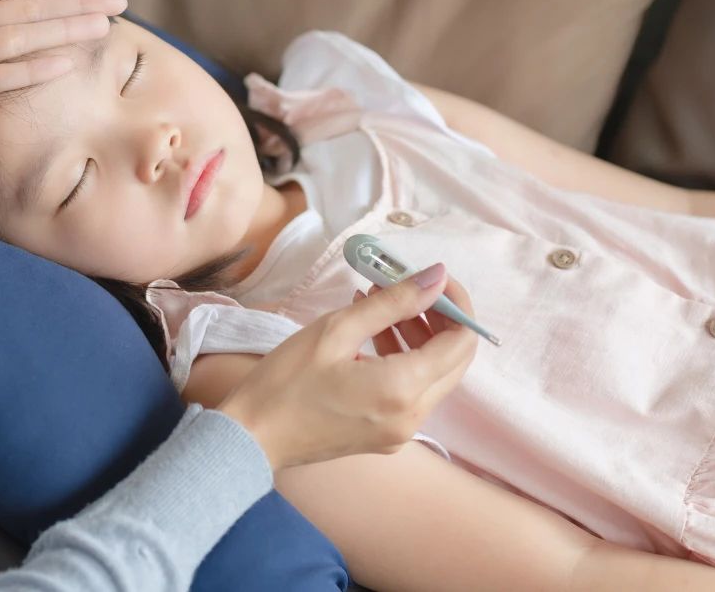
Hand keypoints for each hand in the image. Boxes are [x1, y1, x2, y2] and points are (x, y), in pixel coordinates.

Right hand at [217, 265, 477, 470]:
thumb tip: (436, 277)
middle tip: (405, 288)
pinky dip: (403, 359)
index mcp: (403, 389)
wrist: (252, 437)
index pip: (461, 342)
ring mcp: (402, 432)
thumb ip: (393, 302)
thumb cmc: (286, 381)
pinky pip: (412, 392)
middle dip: (439, 319)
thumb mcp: (336, 330)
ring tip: (380, 303)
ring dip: (420, 336)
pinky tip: (371, 333)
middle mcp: (413, 416)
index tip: (429, 277)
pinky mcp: (386, 436)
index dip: (456, 304)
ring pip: (434, 376)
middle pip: (454, 360)